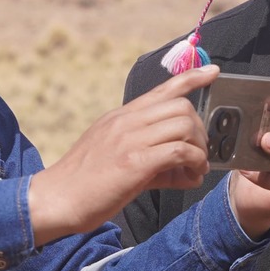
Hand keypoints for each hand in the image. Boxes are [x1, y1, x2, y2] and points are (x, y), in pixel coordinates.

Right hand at [29, 66, 219, 245]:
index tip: (213, 71)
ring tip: (195, 168)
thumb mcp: (115, 157)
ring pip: (184, 125)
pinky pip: (178, 151)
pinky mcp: (133, 162)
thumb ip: (153, 158)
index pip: (163, 88)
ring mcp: (129, 139)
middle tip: (199, 154)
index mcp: (121, 116)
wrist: (56, 199)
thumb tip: (186, 168)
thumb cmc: (85, 183)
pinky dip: (193, 162)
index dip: (193, 77)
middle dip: (200, 130)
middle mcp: (126, 121)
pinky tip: (190, 176)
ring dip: (199, 148)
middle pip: (181, 106)